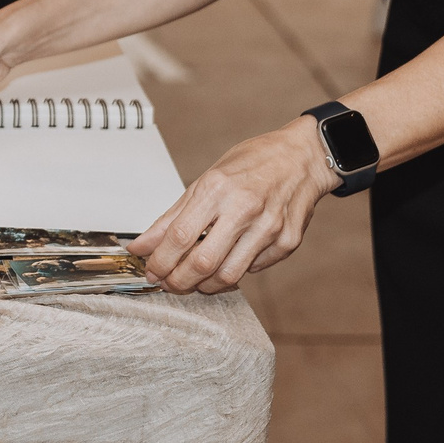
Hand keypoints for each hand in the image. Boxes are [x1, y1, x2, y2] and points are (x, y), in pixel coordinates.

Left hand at [128, 117, 335, 293]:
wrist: (301, 157)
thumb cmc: (253, 163)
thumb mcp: (205, 180)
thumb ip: (172, 217)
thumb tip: (141, 246)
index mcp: (217, 188)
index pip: (180, 236)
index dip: (160, 261)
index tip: (150, 271)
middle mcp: (244, 209)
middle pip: (202, 263)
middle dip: (178, 282)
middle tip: (168, 283)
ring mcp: (269, 228)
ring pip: (229, 276)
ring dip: (205, 285)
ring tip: (195, 280)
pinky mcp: (288, 242)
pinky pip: (253, 269)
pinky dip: (236, 271)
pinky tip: (229, 260)